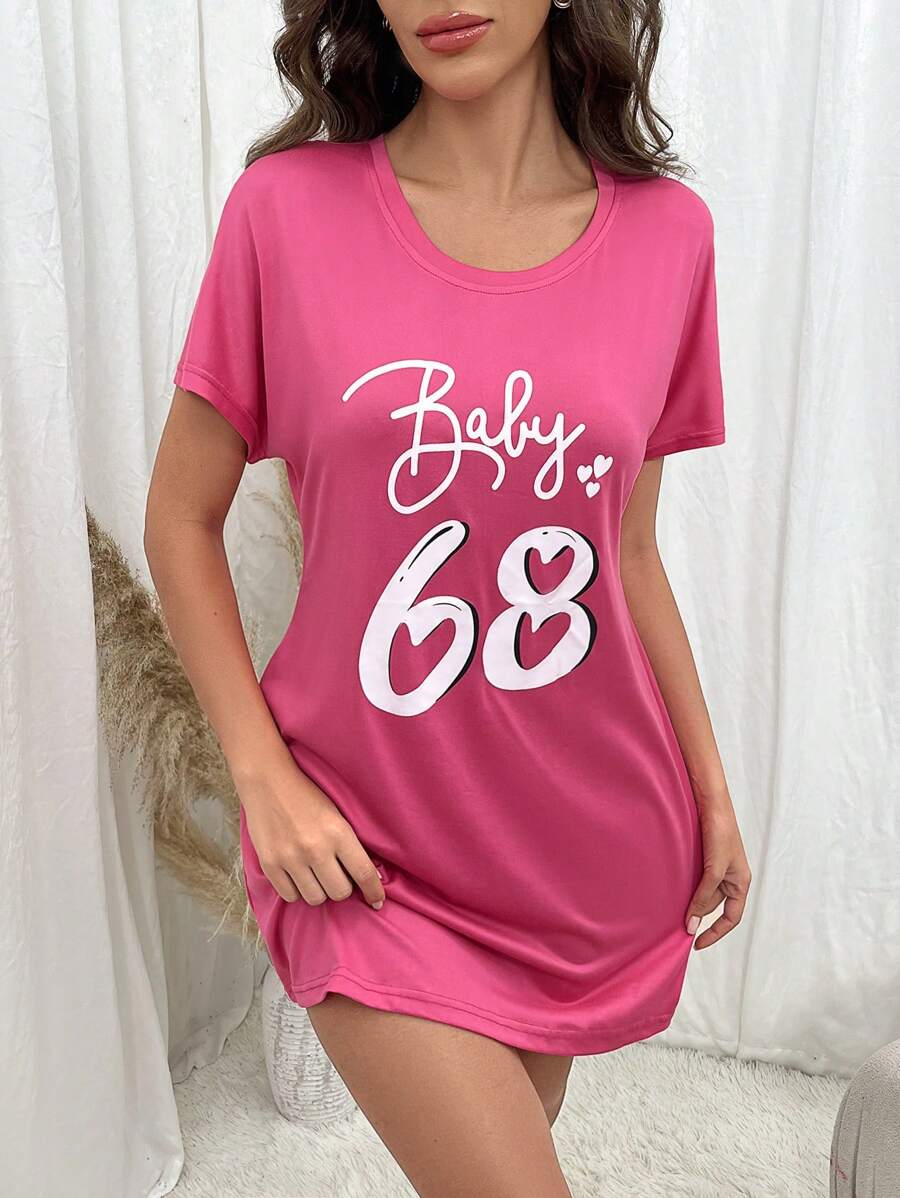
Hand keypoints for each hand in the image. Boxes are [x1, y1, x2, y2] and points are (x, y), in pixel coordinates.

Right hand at [238, 761, 385, 910]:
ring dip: (319, 890)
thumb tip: (367, 877)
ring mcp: (290, 858)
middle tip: (337, 876)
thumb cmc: (306, 797)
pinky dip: (297, 891)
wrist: (267, 782)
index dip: (374, 891)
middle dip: (342, 888)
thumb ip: (350, 845)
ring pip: (315, 898)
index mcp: (338, 833)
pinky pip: (290, 896)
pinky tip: (298, 876)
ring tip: (316, 875)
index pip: (364, 873)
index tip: (377, 901)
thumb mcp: (337, 815)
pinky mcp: (269, 864)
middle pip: (340, 893)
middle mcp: (315, 848)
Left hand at [685, 798, 750, 949]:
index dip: (715, 933)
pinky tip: (672, 890)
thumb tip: (693, 925)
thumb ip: (703, 897)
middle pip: (715, 906)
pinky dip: (686, 887)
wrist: (711, 803)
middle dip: (698, 916)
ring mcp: (719, 867)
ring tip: (671, 912)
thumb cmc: (720, 834)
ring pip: (704, 892)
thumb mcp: (713, 870)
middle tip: (676, 928)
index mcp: (741, 883)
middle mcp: (731, 878)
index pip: (731, 918)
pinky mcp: (706, 858)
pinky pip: (697, 879)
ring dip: (690, 901)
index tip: (696, 944)